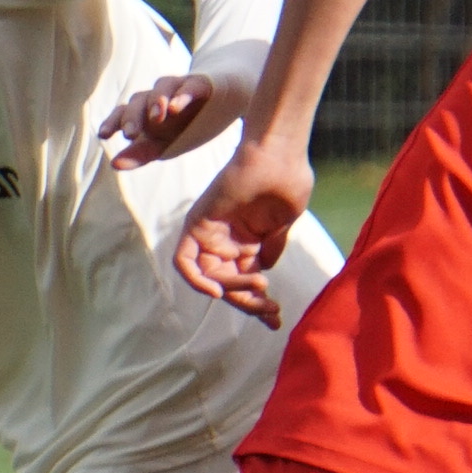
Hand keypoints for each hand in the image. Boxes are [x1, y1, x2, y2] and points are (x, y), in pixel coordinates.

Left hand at [102, 68, 245, 169]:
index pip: (124, 112)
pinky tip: (176, 107)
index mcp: (148, 111)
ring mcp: (181, 86)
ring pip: (162, 87)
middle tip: (130, 134)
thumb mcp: (166, 143)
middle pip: (140, 99)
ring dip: (156, 101)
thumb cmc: (191, 124)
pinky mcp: (203, 83)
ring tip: (156, 117)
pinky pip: (191, 85)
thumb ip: (141, 153)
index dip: (113, 122)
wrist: (227, 98)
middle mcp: (160, 96)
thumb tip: (114, 164)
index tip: (104, 135)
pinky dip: (182, 94)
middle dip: (133, 116)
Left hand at [169, 137, 314, 323]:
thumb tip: (266, 268)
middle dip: (248, 303)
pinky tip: (217, 290)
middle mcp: (226, 241)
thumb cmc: (288, 178)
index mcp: (248, 242)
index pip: (245, 283)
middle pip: (227, 286)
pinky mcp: (196, 224)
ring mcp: (211, 234)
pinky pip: (184, 261)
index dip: (257, 305)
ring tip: (259, 287)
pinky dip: (195, 280)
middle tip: (270, 310)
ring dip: (232, 292)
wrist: (279, 153)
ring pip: (209, 279)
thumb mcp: (284, 222)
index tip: (275, 319)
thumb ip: (272, 245)